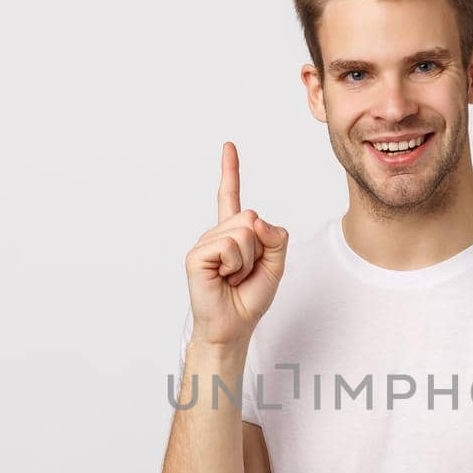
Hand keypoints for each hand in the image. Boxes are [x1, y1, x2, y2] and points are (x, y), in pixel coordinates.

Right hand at [185, 142, 288, 346]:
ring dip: (248, 261)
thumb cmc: (249, 298)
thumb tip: (256, 218)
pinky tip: (224, 278)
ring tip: (234, 277)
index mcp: (233, 234)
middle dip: (259, 249)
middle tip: (244, 272)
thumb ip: (276, 237)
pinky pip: (230, 247)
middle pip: (252, 218)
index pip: (231, 197)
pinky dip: (235, 266)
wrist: (233, 326)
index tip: (229, 146)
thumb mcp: (276, 265)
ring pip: (244, 232)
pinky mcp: (197, 255)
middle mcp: (217, 234)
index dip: (230, 171)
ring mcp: (205, 243)